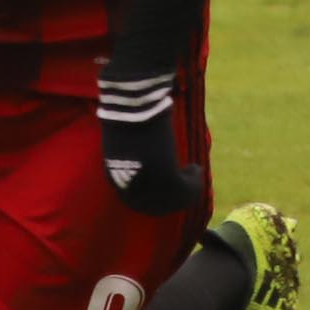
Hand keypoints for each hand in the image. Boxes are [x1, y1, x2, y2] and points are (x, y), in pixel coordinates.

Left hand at [97, 70, 203, 216]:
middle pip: (156, 207)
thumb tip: (146, 162)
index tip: (167, 194)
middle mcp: (129, 185)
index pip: (134, 203)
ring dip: (188, 191)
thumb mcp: (123, 143)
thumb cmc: (125, 115)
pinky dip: (195, 181)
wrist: (131, 103)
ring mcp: (146, 181)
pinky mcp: (165, 173)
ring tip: (194, 172)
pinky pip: (186, 189)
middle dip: (173, 200)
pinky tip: (196, 167)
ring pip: (174, 200)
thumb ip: (131, 159)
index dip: (153, 202)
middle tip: (187, 187)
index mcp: (114, 178)